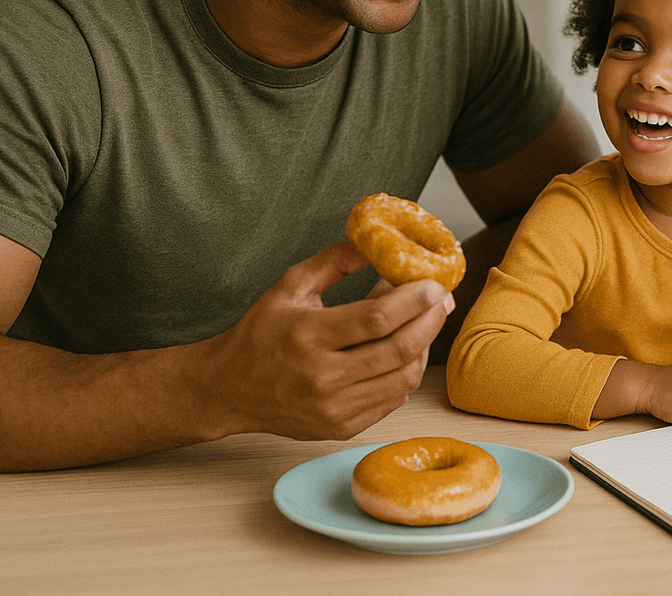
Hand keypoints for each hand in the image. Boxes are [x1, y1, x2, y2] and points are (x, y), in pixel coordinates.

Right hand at [196, 241, 452, 440]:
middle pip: (398, 349)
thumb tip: (377, 245)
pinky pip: (392, 400)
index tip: (435, 284)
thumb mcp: (289, 286)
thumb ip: (334, 260)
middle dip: (431, 320)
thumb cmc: (262, 331)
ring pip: (402, 378)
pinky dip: (407, 373)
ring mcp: (332, 407)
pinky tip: (407, 351)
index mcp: (307, 335)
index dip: (414, 300)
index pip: (377, 319)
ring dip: (425, 347)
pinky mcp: (340, 427)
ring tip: (426, 323)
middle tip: (443, 300)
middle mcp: (321, 376)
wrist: (228, 388)